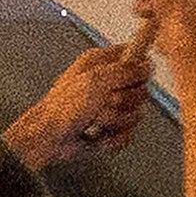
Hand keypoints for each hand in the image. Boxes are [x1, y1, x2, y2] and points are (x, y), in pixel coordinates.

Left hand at [6, 39, 155, 167]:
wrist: (49, 137)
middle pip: (140, 91)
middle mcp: (108, 85)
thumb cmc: (62, 107)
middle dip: (122, 101)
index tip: (136, 77)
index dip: (139, 68)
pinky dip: (112, 138)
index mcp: (101, 64)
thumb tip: (146, 65)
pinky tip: (96, 133)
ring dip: (114, 121)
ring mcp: (110, 108)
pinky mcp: (111, 129)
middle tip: (103, 103)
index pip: (135, 58)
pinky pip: (127, 134)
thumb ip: (125, 70)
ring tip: (94, 119)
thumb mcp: (95, 80)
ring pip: (135, 115)